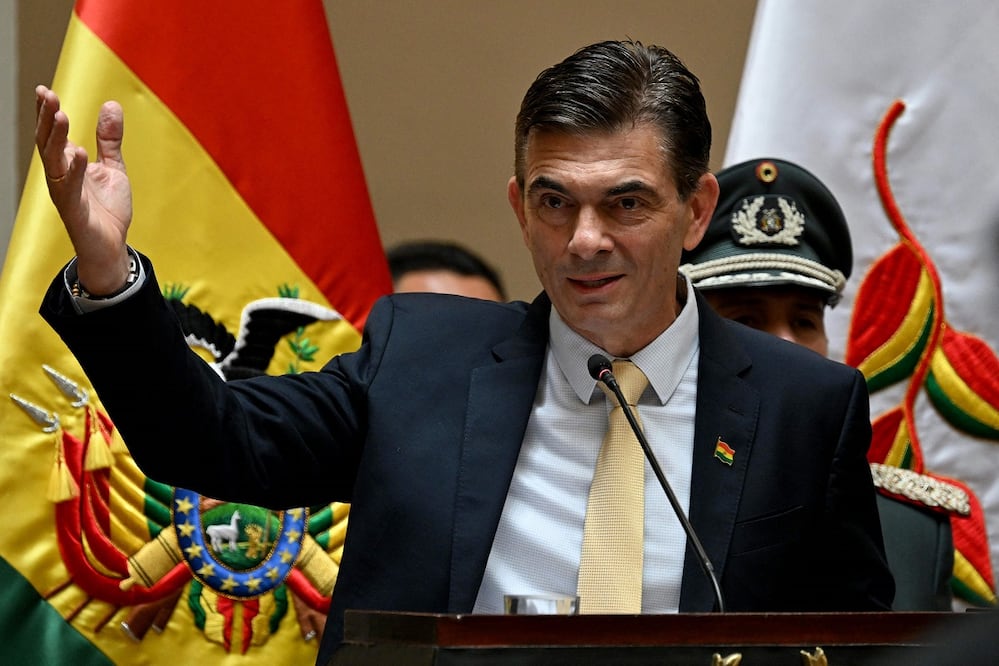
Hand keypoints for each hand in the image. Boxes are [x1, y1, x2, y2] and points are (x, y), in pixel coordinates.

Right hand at [35, 85, 132, 294]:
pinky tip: (80, 152)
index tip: (44, 89)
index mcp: (68, 164)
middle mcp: (61, 176)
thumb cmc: (107, 209)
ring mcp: (65, 193)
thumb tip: (111, 104)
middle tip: (47, 94)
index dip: (47, 112)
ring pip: (53, 162)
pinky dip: (75, 170)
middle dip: (45, 119)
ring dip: (55, 138)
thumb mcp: (113, 168)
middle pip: (47, 142)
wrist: (112, 246)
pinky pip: (70, 188)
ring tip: (60, 115)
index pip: (53, 134)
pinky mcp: (74, 210)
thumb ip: (110, 139)